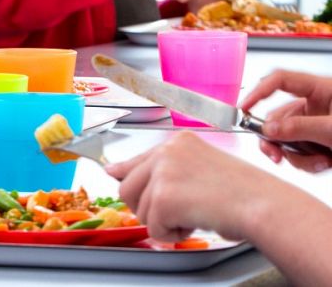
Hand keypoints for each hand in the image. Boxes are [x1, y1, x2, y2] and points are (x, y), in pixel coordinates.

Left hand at [106, 131, 277, 242]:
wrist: (264, 205)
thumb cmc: (244, 192)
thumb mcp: (200, 170)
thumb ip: (160, 169)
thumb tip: (113, 171)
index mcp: (178, 143)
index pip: (136, 160)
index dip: (126, 174)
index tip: (114, 173)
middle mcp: (167, 152)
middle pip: (127, 188)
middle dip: (147, 207)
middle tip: (176, 214)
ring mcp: (164, 173)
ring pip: (138, 209)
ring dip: (164, 221)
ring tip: (194, 215)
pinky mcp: (164, 197)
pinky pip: (154, 228)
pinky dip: (173, 235)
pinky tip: (196, 223)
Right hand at [242, 69, 331, 170]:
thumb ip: (300, 129)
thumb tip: (268, 130)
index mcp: (322, 89)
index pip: (280, 80)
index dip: (259, 91)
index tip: (243, 109)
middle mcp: (317, 104)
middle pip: (279, 116)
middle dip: (277, 138)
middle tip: (274, 155)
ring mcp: (319, 124)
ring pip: (289, 138)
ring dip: (299, 155)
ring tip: (321, 163)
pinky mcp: (323, 142)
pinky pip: (303, 151)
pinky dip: (310, 161)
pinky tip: (327, 164)